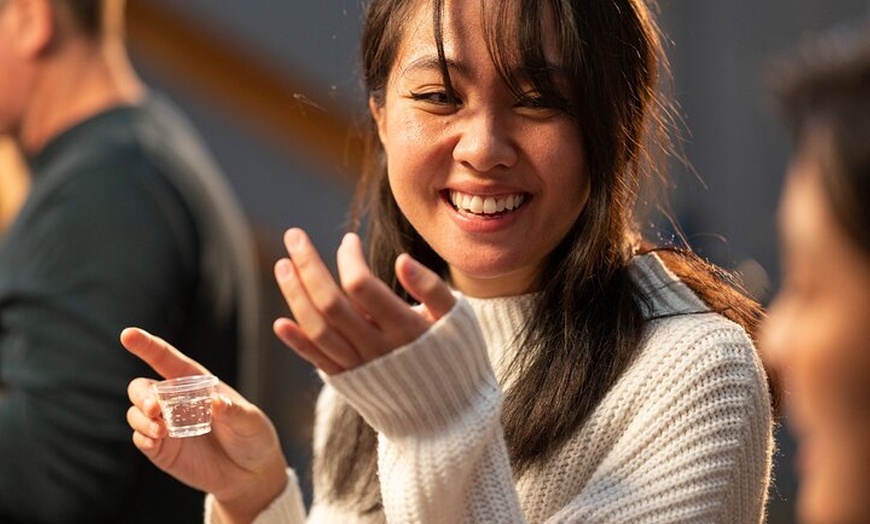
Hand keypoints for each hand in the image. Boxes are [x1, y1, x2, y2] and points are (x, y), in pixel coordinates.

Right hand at [122, 328, 287, 522]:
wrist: (251, 473)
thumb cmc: (253, 437)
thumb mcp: (251, 422)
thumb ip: (234, 412)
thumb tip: (216, 403)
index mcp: (197, 383)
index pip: (167, 359)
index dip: (147, 345)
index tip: (127, 334)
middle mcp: (176, 401)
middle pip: (142, 387)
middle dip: (142, 394)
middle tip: (154, 408)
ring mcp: (167, 425)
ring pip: (136, 413)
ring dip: (141, 418)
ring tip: (161, 430)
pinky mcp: (163, 449)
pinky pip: (141, 438)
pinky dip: (143, 437)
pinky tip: (156, 441)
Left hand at [273, 228, 455, 373]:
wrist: (450, 415)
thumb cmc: (456, 356)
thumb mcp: (457, 319)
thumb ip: (432, 288)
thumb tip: (402, 259)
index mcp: (406, 328)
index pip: (362, 285)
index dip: (349, 258)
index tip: (349, 240)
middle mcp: (379, 349)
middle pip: (331, 304)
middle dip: (309, 266)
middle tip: (294, 236)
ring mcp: (361, 369)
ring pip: (318, 330)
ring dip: (295, 296)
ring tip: (282, 265)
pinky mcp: (350, 384)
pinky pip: (319, 362)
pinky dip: (297, 343)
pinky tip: (280, 322)